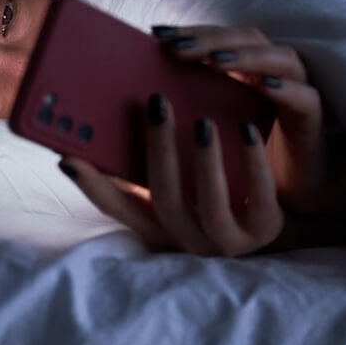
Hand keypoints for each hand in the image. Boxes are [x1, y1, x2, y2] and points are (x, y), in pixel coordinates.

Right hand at [60, 93, 284, 256]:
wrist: (277, 229)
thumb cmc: (219, 197)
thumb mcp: (178, 189)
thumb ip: (143, 168)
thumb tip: (105, 125)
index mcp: (161, 226)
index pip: (118, 209)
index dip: (92, 185)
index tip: (68, 156)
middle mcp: (190, 240)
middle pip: (166, 199)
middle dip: (160, 151)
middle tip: (157, 103)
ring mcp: (229, 241)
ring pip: (211, 204)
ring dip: (204, 160)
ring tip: (202, 121)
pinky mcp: (268, 231)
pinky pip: (260, 197)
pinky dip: (253, 162)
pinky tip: (247, 128)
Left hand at [154, 25, 330, 213]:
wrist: (288, 196)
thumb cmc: (240, 164)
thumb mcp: (203, 136)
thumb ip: (177, 115)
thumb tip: (137, 106)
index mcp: (242, 70)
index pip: (216, 38)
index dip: (189, 32)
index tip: (155, 35)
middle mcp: (270, 71)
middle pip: (245, 39)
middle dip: (210, 39)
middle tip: (176, 47)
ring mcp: (295, 90)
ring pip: (278, 58)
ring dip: (246, 56)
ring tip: (215, 60)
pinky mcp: (312, 118)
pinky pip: (304, 96)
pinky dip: (284, 88)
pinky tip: (262, 86)